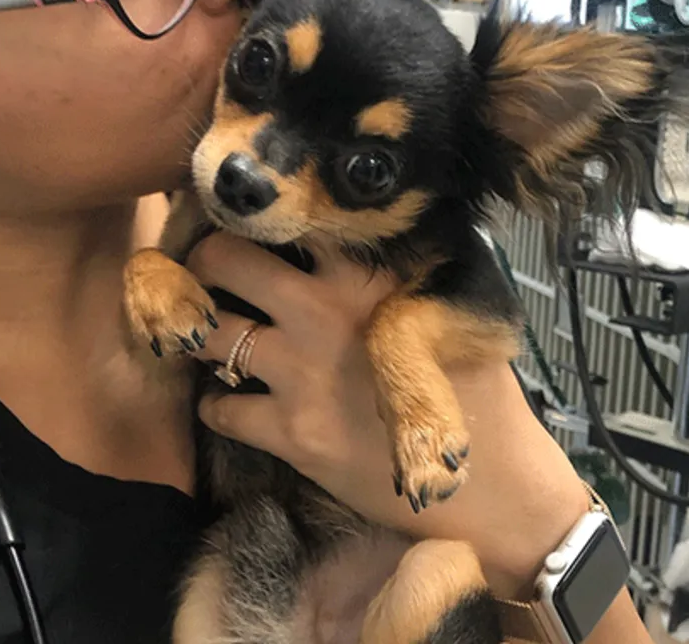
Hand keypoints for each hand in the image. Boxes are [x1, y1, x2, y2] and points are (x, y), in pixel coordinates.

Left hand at [184, 231, 590, 599]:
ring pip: (208, 330)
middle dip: (206, 259)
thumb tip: (360, 217)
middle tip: (207, 270)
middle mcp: (324, 311)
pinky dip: (214, 404)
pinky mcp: (290, 432)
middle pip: (225, 256)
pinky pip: (217, 407)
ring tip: (207, 331)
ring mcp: (302, 372)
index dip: (257, 208)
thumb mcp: (447, 300)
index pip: (290, 215)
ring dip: (200, 331)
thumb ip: (397, 262)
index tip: (243, 209)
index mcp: (367, 271)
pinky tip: (231, 401)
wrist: (488, 480)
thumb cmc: (475, 382)